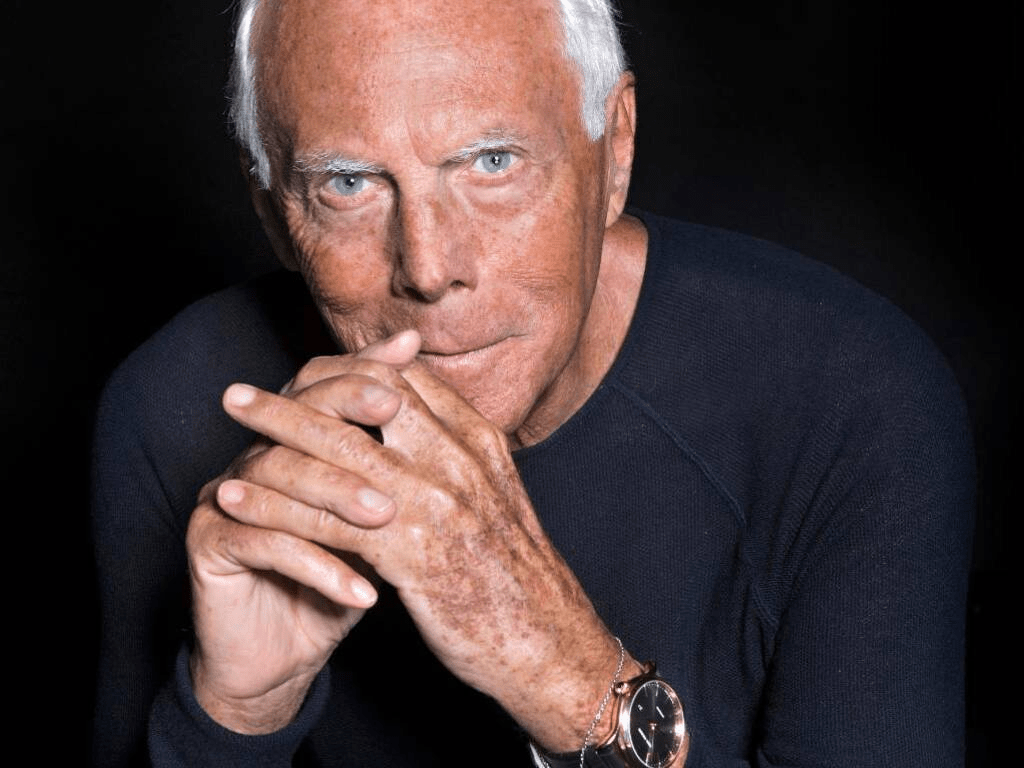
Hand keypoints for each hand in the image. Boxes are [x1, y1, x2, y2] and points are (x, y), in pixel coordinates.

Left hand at [216, 334, 640, 749]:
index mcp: (480, 441)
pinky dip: (274, 505)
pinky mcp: (414, 555)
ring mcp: (438, 503)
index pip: (403, 379)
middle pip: (366, 400)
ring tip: (231, 428)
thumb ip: (454, 454)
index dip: (343, 371)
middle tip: (242, 393)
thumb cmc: (515, 573)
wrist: (551, 641)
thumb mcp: (494, 495)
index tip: (303, 376)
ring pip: (340, 450)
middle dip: (298, 389)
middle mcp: (459, 460)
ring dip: (275, 433)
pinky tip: (237, 502)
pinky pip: (326, 519)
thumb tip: (410, 424)